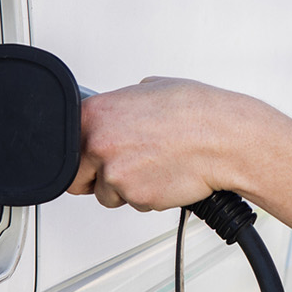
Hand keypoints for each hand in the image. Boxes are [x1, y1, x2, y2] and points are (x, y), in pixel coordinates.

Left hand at [71, 78, 277, 211]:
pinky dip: (147, 195)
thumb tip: (116, 111)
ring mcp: (115, 173)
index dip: (82, 153)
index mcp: (96, 113)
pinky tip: (165, 174)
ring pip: (107, 194)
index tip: (93, 156)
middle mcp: (99, 143)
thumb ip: (121, 104)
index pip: (66, 146)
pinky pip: (133, 203)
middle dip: (96, 176)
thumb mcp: (149, 88)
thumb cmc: (196, 112)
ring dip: (125, 187)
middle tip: (124, 166)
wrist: (224, 138)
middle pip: (77, 178)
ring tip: (153, 166)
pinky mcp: (136, 197)